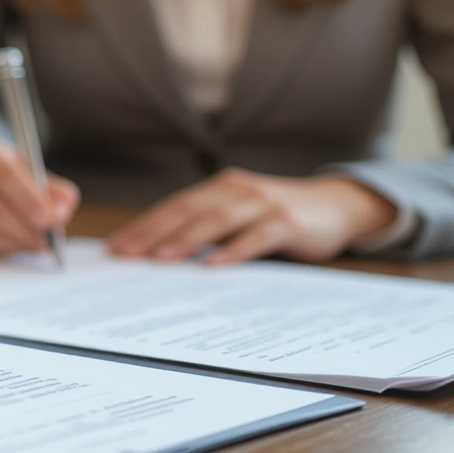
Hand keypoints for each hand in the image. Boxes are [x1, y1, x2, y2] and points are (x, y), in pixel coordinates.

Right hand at [0, 135, 80, 258]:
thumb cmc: (4, 183)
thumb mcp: (29, 174)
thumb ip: (53, 190)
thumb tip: (62, 209)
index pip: (5, 173)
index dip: (30, 199)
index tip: (50, 220)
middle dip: (25, 230)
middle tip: (45, 242)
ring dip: (14, 244)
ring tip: (32, 246)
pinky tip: (9, 249)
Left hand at [106, 169, 398, 264]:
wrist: (337, 206)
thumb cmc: (277, 216)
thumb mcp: (239, 216)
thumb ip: (207, 229)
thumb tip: (158, 255)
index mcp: (219, 188)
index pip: (173, 206)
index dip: (143, 225)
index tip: (116, 246)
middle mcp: (237, 190)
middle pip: (188, 210)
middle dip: (153, 232)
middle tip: (126, 253)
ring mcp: (263, 203)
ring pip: (218, 219)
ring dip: (187, 238)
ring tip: (161, 258)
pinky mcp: (288, 222)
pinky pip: (258, 235)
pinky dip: (235, 249)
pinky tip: (215, 264)